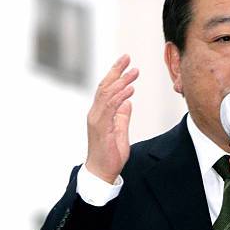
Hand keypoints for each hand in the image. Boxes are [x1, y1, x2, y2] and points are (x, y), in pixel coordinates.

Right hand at [85, 54, 138, 183]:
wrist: (102, 172)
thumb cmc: (110, 155)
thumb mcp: (120, 132)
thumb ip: (122, 117)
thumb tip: (127, 103)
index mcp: (100, 113)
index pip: (106, 89)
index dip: (115, 74)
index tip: (127, 63)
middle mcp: (96, 113)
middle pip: (104, 86)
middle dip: (116, 70)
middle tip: (128, 57)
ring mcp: (97, 120)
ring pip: (107, 94)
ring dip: (121, 81)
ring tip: (134, 72)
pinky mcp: (100, 127)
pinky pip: (110, 108)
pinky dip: (120, 97)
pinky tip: (130, 90)